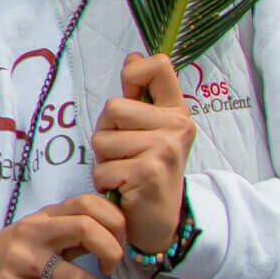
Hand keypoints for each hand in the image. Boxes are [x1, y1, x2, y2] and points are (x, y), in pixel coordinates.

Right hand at [0, 201, 127, 278]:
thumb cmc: (20, 249)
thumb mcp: (45, 230)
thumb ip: (77, 229)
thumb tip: (118, 233)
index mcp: (46, 215)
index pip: (88, 204)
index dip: (114, 222)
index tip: (119, 242)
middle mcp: (33, 233)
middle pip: (85, 227)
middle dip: (111, 250)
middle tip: (113, 268)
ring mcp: (21, 261)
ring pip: (72, 276)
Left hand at [91, 53, 194, 252]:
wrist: (159, 222)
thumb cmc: (145, 172)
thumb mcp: (147, 130)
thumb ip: (140, 97)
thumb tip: (134, 57)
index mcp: (176, 112)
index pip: (157, 66)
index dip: (134, 73)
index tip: (132, 96)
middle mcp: (177, 127)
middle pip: (113, 107)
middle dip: (107, 134)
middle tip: (125, 155)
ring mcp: (165, 149)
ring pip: (102, 139)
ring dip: (104, 161)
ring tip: (124, 172)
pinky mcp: (149, 172)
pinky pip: (102, 168)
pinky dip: (105, 182)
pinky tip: (124, 189)